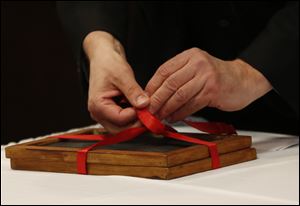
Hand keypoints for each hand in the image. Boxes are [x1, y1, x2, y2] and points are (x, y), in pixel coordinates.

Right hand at [83, 31, 149, 132]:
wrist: (103, 57)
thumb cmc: (108, 64)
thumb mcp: (123, 75)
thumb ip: (133, 91)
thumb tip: (144, 104)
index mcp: (98, 105)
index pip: (120, 120)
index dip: (137, 116)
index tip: (149, 109)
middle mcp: (98, 113)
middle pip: (120, 130)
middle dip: (137, 124)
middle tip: (151, 114)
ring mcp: (104, 115)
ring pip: (123, 128)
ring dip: (136, 122)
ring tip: (146, 110)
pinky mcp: (111, 113)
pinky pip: (123, 122)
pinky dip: (133, 117)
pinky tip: (140, 108)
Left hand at [145, 48, 271, 121]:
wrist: (244, 80)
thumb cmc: (216, 77)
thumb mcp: (196, 68)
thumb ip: (178, 76)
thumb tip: (154, 94)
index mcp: (190, 56)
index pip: (164, 70)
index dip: (152, 86)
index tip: (144, 99)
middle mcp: (198, 63)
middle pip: (170, 83)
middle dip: (157, 100)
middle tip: (148, 111)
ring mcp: (206, 76)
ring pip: (179, 95)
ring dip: (166, 109)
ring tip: (159, 117)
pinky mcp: (213, 91)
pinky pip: (191, 105)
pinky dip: (180, 113)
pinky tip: (173, 118)